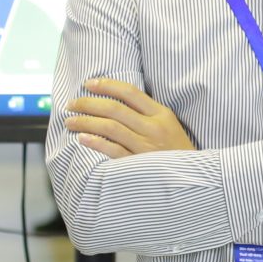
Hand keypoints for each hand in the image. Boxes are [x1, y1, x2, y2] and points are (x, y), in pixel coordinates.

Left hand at [67, 78, 197, 157]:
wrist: (193, 177)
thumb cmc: (176, 149)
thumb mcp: (169, 124)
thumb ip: (147, 113)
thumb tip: (115, 100)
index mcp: (161, 114)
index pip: (130, 92)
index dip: (106, 85)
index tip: (88, 84)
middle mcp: (153, 128)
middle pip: (115, 109)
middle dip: (88, 104)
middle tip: (71, 104)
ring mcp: (145, 146)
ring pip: (110, 127)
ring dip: (85, 122)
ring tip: (70, 121)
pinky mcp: (138, 165)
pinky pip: (113, 150)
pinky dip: (95, 143)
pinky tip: (81, 139)